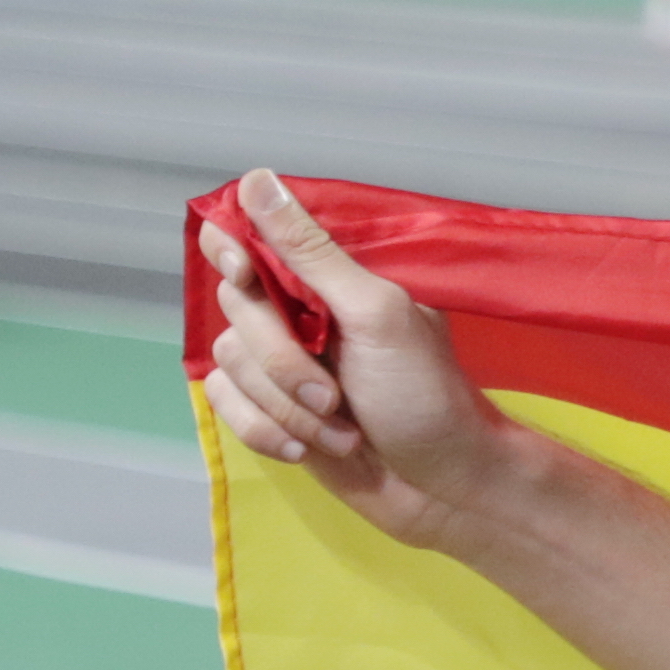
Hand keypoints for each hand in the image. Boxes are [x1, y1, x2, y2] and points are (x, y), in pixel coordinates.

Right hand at [199, 172, 507, 549]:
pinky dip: (266, 430)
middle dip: (282, 362)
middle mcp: (299, 311)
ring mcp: (281, 360)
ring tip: (342, 429)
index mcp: (330, 278)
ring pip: (228, 362)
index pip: (248, 237)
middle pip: (234, 307)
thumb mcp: (377, 315)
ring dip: (286, 406)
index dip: (232, 251)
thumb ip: (313, 253)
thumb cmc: (427, 399)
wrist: (444, 488)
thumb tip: (258, 180)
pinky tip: (309, 448)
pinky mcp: (269, 407)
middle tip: (336, 394)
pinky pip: (225, 403)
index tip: (247, 276)